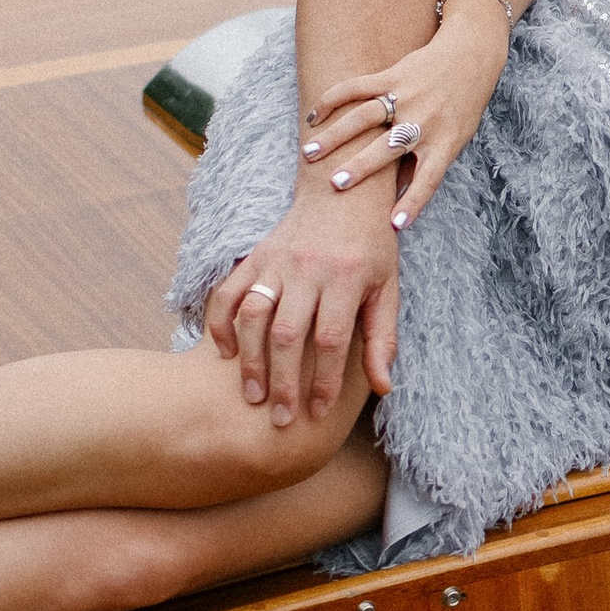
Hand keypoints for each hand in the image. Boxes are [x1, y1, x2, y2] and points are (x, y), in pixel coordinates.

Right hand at [205, 175, 398, 424]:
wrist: (342, 190)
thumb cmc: (371, 247)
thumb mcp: (388, 289)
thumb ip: (382, 338)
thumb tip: (383, 388)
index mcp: (346, 277)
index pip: (331, 339)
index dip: (324, 381)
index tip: (318, 413)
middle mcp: (307, 268)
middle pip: (288, 334)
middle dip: (283, 381)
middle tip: (281, 420)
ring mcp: (276, 261)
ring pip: (253, 315)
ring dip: (250, 359)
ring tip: (252, 396)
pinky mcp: (255, 256)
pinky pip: (228, 292)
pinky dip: (221, 323)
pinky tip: (226, 354)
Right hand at [303, 3, 508, 240]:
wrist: (472, 55)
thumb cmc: (462, 106)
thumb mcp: (455, 139)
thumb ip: (426, 163)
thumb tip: (396, 195)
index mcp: (444, 143)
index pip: (428, 179)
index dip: (413, 202)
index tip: (395, 224)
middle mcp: (425, 121)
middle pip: (389, 148)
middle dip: (361, 167)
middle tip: (335, 184)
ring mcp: (407, 97)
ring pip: (364, 117)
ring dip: (335, 136)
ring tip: (309, 153)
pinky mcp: (393, 75)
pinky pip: (357, 87)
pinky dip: (333, 100)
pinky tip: (314, 116)